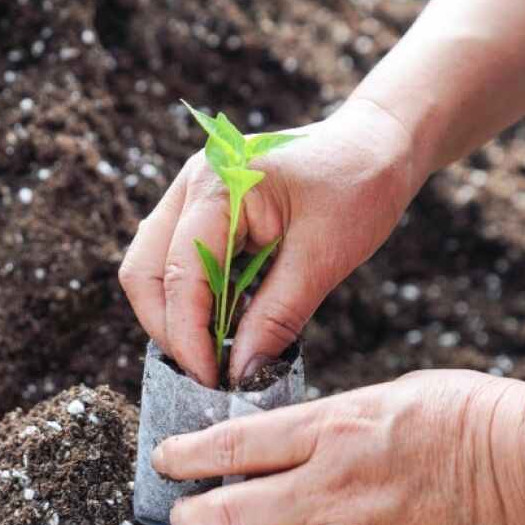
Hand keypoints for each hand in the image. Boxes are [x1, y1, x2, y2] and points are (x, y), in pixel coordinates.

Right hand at [118, 98, 426, 386]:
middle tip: (208, 373)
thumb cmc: (359, 186)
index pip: (182, 273)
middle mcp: (192, 183)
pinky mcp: (204, 209)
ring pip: (155, 268)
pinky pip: (179, 262)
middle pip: (146, 271)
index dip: (189, 336)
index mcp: (219, 184)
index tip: (213, 380)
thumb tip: (241, 374)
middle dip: (170, 329)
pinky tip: (225, 326)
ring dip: (178, 316)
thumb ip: (277, 316)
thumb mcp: (324, 257)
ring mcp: (193, 194)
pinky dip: (195, 299)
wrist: (377, 144)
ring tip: (216, 355)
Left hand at [150, 367, 524, 524]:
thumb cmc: (473, 419)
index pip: (231, 447)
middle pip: (226, 517)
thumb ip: (326, 424)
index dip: (185, 457)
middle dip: (190, 520)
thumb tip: (277, 446)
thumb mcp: (387, 396)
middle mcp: (334, 489)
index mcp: (334, 428)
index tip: (166, 462)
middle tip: (186, 518)